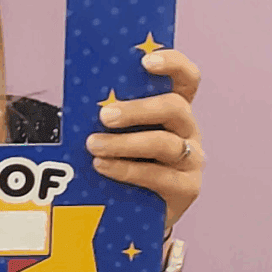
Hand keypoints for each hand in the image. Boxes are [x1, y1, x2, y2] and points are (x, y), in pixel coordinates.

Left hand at [84, 49, 203, 233]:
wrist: (134, 210)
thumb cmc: (123, 159)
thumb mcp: (118, 131)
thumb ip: (111, 112)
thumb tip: (80, 96)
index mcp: (173, 108)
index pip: (186, 78)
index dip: (172, 64)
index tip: (145, 61)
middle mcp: (188, 130)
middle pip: (174, 107)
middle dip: (137, 109)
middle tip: (104, 116)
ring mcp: (192, 159)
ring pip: (164, 143)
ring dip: (124, 143)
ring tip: (93, 145)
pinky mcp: (186, 188)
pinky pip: (159, 176)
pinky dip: (126, 170)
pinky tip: (103, 166)